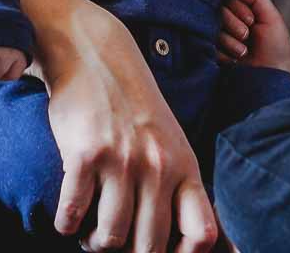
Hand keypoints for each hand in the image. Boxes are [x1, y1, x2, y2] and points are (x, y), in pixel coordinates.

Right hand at [19, 0, 216, 252]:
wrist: (96, 54)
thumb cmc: (135, 108)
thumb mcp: (171, 143)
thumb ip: (183, 188)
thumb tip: (223, 245)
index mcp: (184, 166)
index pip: (202, 233)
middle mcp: (158, 166)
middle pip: (150, 246)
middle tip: (115, 242)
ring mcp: (123, 160)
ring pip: (110, 238)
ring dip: (95, 244)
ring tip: (90, 232)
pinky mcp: (86, 154)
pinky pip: (73, 215)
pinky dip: (66, 224)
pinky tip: (68, 215)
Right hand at [217, 0, 289, 79]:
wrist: (275, 76)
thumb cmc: (276, 47)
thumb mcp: (271, 16)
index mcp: (243, 10)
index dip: (238, 7)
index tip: (251, 19)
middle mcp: (229, 21)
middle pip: (217, 10)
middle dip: (234, 23)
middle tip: (247, 35)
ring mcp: (220, 37)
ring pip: (212, 27)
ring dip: (231, 40)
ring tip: (244, 50)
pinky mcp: (213, 52)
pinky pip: (208, 45)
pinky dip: (224, 52)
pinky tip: (235, 58)